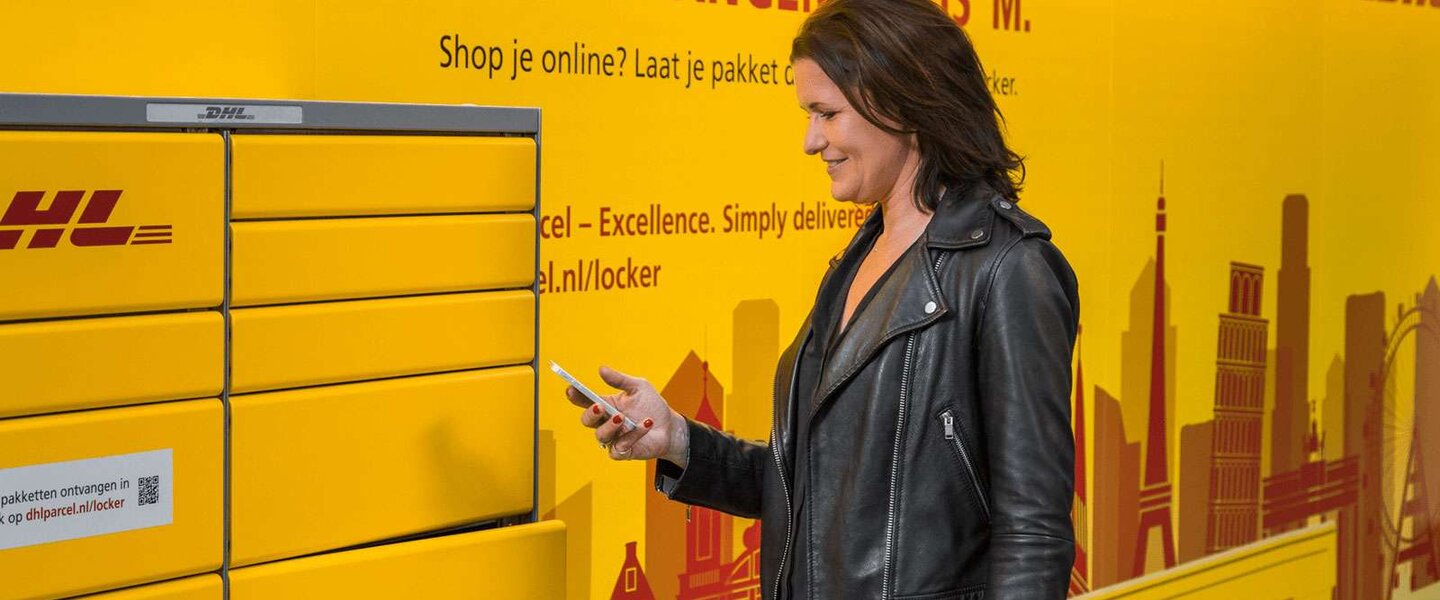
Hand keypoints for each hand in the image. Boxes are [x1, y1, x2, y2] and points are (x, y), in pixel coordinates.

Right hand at [567, 366, 688, 465]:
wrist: (670, 427)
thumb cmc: (652, 406)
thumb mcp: (638, 387)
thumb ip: (620, 380)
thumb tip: (601, 369)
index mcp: (605, 405)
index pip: (585, 400)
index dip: (576, 396)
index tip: (571, 388)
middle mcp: (606, 422)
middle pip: (587, 420)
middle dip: (591, 413)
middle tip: (600, 406)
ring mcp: (613, 438)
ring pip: (601, 436)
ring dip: (610, 426)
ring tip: (622, 417)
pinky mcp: (624, 452)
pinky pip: (620, 447)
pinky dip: (633, 435)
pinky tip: (646, 424)